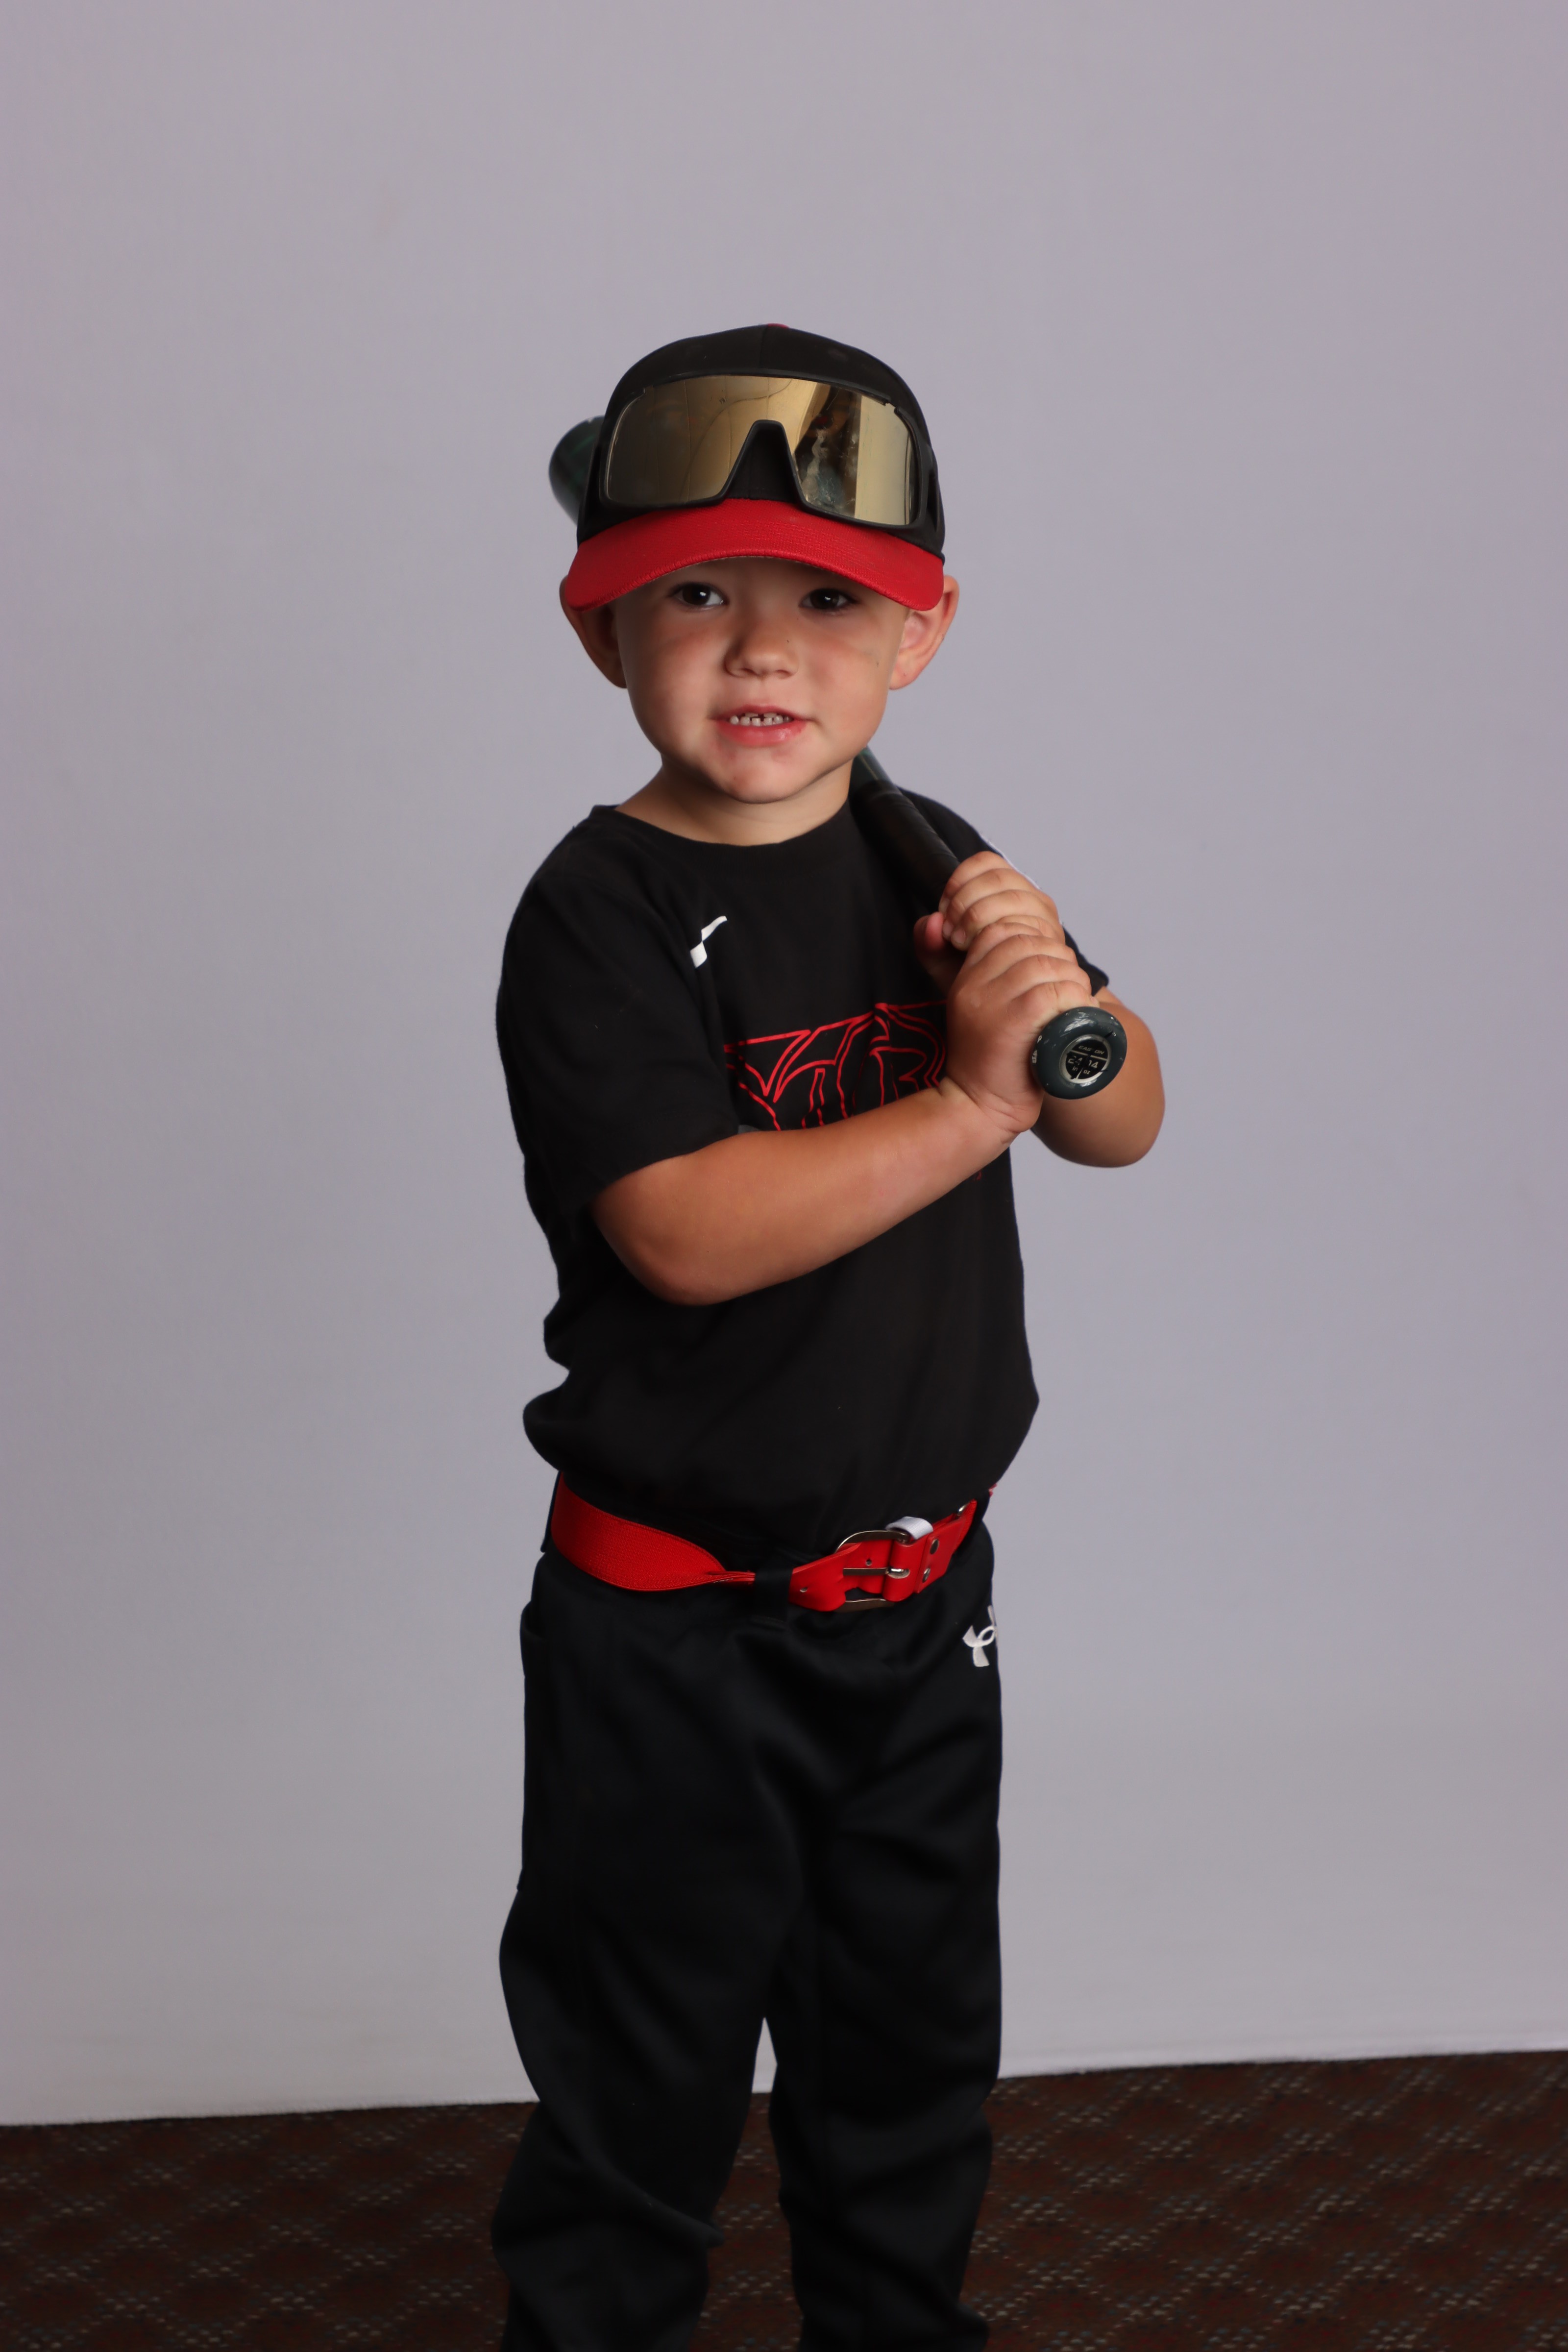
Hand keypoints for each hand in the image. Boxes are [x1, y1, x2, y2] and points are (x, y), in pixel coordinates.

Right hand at [912, 852, 1094, 1138]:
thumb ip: (971, 971)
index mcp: (966, 979)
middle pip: (1028, 942)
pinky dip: (1073, 999)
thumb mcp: (971, 1009)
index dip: (1032, 940)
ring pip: (1045, 963)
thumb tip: (943, 924)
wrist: (978, 1108)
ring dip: (1071, 978)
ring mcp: (993, 1003)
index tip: (1047, 968)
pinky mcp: (1015, 1022)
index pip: (1001, 931)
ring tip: (1074, 1000)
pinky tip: (1074, 1014)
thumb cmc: (988, 1061)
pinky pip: (1053, 991)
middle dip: (1057, 958)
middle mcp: (975, 986)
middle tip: (1068, 985)